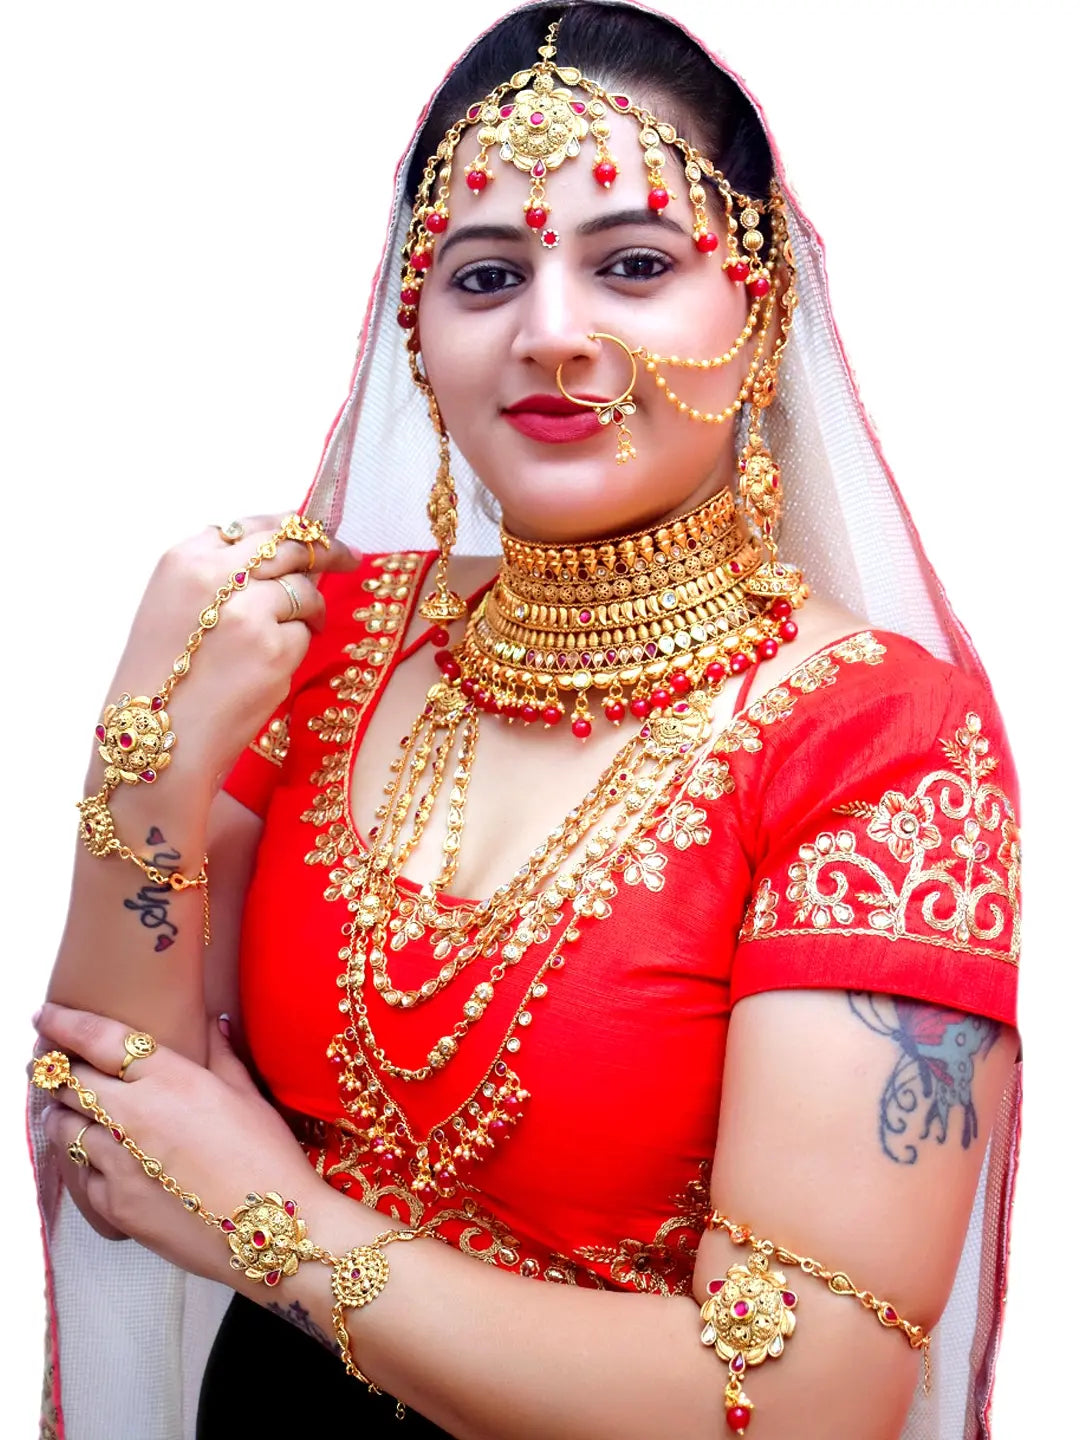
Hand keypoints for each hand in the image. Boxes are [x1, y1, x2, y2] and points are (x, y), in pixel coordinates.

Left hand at [37, 1003, 324, 1285]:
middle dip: (57, 1070)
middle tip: (55, 1066)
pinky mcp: (113, 1204)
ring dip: (64, 1114)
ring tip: (72, 1112)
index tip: (46, 1016)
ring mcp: (118, 1162)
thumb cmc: (267, 1158)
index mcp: (170, 1078)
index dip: (65, 1024)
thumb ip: (220, 1054)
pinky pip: (77, 1174)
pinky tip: (94, 1158)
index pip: (98, 1039)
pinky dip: (79, 1161)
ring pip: (62, 1127)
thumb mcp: (247, 1095)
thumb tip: (211, 1023)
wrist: (271, 1231)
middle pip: (69, 1081)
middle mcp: (135, 1114)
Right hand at [99, 515, 357, 800]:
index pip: (252, 526)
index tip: (310, 536)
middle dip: (327, 550)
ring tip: (290, 639)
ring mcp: (248, 610)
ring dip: (310, 611)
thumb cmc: (161, 681)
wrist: (155, 738)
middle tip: (348, 558)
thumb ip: (218, 578)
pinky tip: (268, 671)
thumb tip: (284, 560)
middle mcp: (216, 574)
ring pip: (303, 590)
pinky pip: (304, 634)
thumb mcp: (171, 609)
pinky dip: (296, 649)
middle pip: (290, 546)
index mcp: (185, 560)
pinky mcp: (274, 647)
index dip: (287, 531)